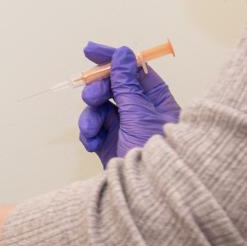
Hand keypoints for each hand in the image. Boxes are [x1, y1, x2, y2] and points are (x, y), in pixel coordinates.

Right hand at [78, 42, 180, 167]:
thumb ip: (126, 84)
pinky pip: (92, 129)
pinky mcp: (109, 144)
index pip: (134, 69)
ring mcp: (124, 128)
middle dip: (98, 90)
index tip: (90, 50)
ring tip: (92, 130)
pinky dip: (89, 134)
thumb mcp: (140, 114)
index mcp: (157, 100)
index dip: (112, 58)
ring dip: (91, 116)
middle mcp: (140, 111)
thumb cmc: (155, 155)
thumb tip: (122, 55)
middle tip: (92, 96)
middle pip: (112, 87)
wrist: (148, 195)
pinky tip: (92, 143)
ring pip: (98, 108)